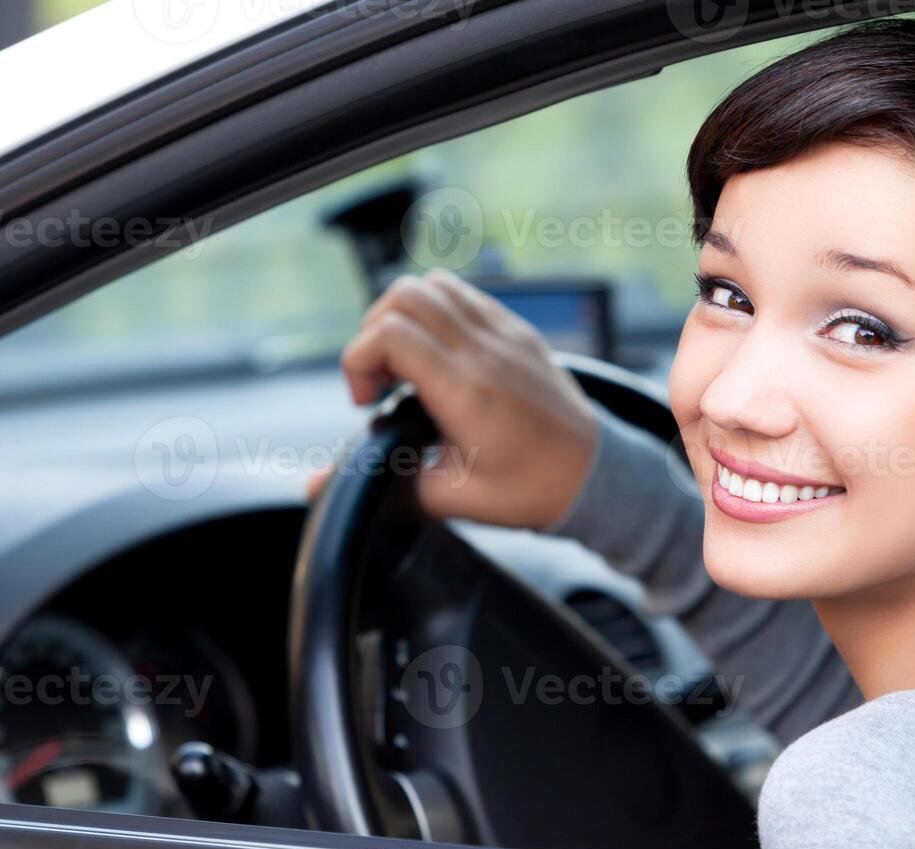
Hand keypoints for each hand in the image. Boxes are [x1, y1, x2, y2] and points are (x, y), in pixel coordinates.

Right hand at [317, 268, 597, 528]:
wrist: (597, 476)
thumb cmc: (530, 490)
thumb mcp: (451, 499)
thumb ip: (384, 483)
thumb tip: (317, 488)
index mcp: (468, 390)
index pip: (391, 333)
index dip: (359, 361)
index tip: (368, 403)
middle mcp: (486, 350)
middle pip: (404, 296)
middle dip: (373, 334)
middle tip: (382, 383)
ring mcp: (505, 333)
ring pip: (432, 284)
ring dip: (403, 317)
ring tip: (406, 366)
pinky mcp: (517, 330)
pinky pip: (464, 294)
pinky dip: (436, 312)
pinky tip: (437, 356)